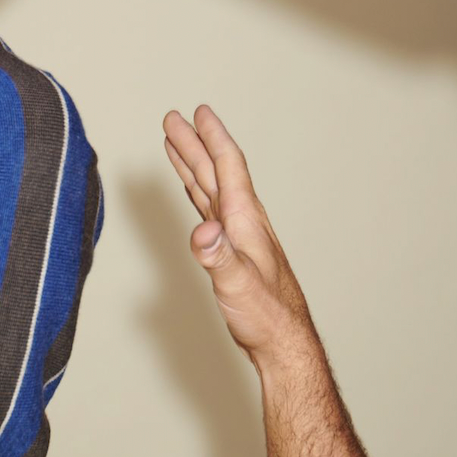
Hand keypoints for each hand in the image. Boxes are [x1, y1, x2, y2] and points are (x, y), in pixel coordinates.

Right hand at [163, 104, 314, 369]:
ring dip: (192, 164)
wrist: (283, 344)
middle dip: (193, 143)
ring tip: (177, 143)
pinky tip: (193, 190)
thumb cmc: (266, 317)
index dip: (213, 138)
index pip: (228, 168)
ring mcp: (237, 236)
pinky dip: (197, 192)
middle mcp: (242, 222)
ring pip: (210, 188)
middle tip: (174, 118)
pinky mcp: (230, 251)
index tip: (199, 112)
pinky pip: (209, 209)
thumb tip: (202, 231)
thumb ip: (218, 257)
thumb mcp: (237, 284)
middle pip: (215, 172)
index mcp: (245, 221)